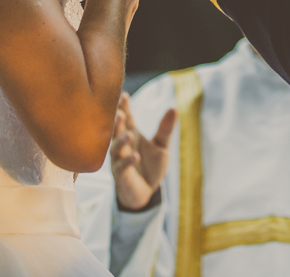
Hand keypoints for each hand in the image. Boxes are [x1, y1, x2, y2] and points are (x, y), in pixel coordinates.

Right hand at [111, 92, 176, 209]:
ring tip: (129, 134)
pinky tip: (135, 156)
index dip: (124, 107)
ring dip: (121, 141)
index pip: (127, 118)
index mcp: (131, 134)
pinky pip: (122, 167)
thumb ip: (165, 129)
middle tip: (120, 113)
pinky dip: (128, 161)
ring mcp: (119, 160)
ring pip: (116, 148)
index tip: (124, 95)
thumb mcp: (162, 146)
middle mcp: (122, 145)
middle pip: (117, 131)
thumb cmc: (151, 166)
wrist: (146, 193)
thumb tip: (174, 108)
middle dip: (117, 122)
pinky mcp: (121, 175)